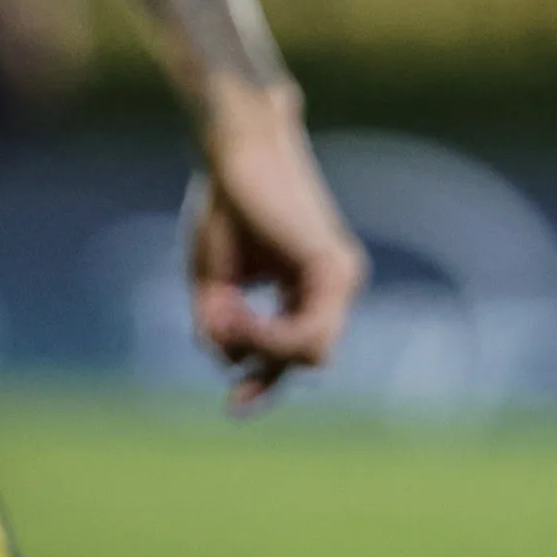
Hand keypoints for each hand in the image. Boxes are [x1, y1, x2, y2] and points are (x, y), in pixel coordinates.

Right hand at [185, 86, 364, 410]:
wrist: (234, 151)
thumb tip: (232, 364)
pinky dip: (269, 336)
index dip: (265, 382)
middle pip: (306, 359)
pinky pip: (307, 333)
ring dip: (262, 348)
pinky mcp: (333, 268)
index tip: (234, 405)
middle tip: (221, 329)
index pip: (298, 352)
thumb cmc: (224, 208)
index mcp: (311, 290)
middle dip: (260, 363)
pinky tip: (239, 315)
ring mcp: (341, 278)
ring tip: (227, 313)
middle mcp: (335, 286)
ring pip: (311, 353)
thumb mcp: (214, 285)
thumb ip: (223, 330)